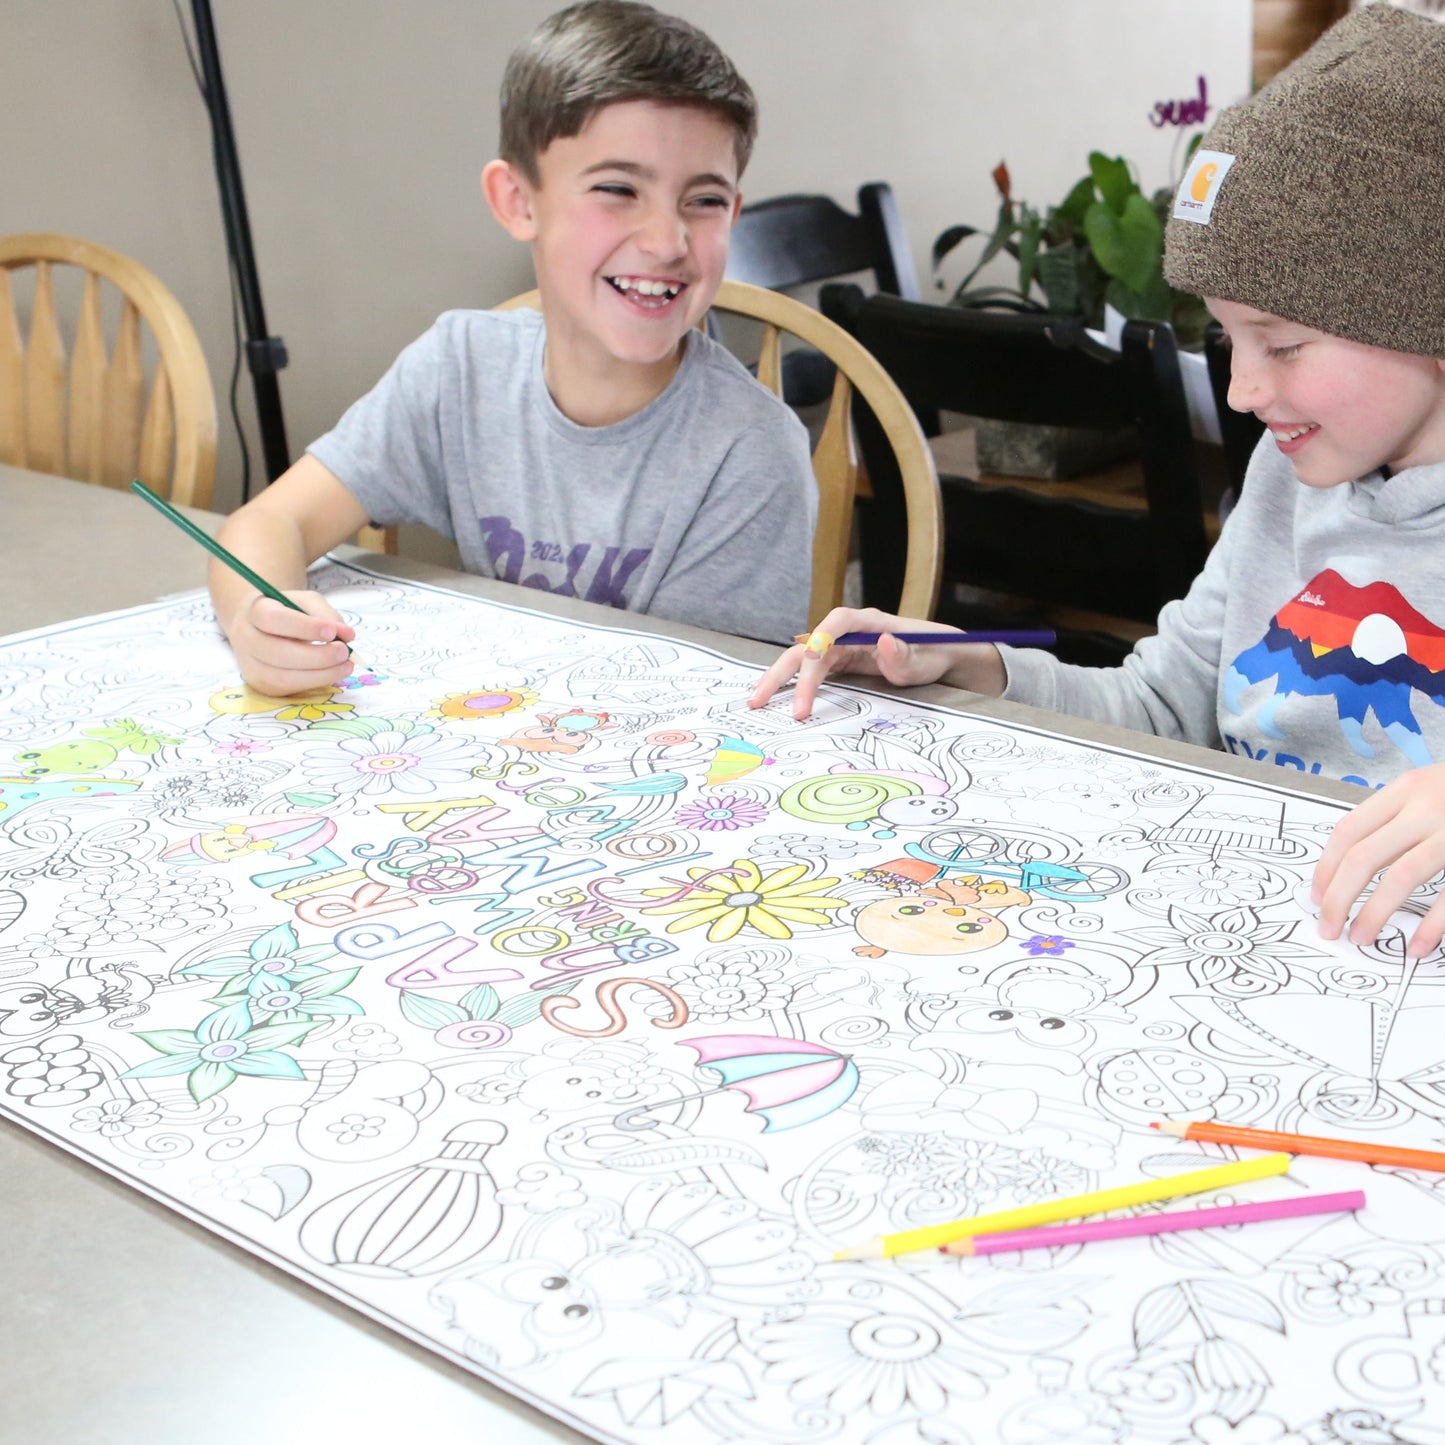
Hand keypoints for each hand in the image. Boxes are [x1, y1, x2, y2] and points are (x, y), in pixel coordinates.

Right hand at [226, 589, 356, 695]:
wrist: (260, 627)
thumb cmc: (287, 611)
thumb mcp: (306, 602)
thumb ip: (326, 614)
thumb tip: (347, 635)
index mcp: (255, 610)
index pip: (274, 619)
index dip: (304, 627)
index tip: (332, 631)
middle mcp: (246, 638)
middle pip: (277, 653)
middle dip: (317, 656)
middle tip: (344, 652)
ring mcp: (250, 665)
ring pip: (282, 677)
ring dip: (320, 675)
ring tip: (345, 665)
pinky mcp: (260, 684)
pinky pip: (288, 688)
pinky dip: (314, 683)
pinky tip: (331, 673)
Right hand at [748, 607, 999, 719]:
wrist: (942, 655)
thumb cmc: (934, 653)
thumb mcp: (925, 658)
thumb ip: (903, 654)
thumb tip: (881, 641)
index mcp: (868, 622)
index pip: (835, 623)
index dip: (818, 641)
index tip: (809, 666)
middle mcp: (849, 632)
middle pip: (807, 646)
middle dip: (782, 671)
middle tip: (760, 699)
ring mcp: (843, 647)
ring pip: (804, 660)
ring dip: (780, 680)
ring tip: (757, 702)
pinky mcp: (842, 662)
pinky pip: (813, 672)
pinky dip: (795, 685)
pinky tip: (778, 700)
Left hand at [1312, 762, 1444, 957]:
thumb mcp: (1429, 789)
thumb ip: (1396, 817)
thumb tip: (1347, 867)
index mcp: (1406, 789)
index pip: (1349, 831)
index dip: (1327, 867)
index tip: (1317, 897)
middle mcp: (1427, 807)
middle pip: (1364, 856)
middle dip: (1339, 898)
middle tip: (1327, 927)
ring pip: (1402, 877)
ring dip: (1374, 913)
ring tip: (1360, 938)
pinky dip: (1432, 925)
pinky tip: (1416, 947)